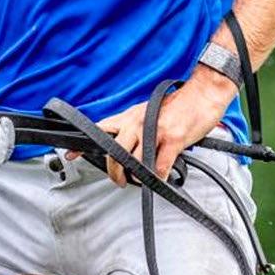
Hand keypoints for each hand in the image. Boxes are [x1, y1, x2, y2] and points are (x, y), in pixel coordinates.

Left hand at [74, 69, 235, 186]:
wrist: (203, 93)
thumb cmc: (178, 106)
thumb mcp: (149, 113)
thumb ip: (136, 129)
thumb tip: (127, 148)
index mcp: (129, 117)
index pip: (100, 129)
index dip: (84, 144)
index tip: (70, 155)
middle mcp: (137, 123)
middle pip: (114, 152)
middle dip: (114, 172)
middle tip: (119, 181)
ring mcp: (155, 131)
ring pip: (134, 160)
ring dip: (135, 177)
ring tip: (140, 181)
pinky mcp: (173, 139)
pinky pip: (160, 165)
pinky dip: (158, 176)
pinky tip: (160, 179)